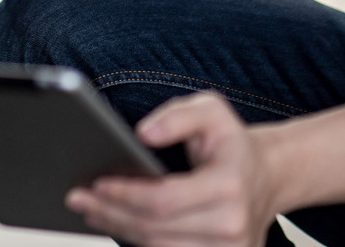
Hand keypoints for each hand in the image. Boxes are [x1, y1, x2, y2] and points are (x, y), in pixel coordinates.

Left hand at [66, 93, 280, 246]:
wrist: (267, 175)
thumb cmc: (231, 144)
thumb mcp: (211, 110)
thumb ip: (177, 116)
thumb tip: (143, 133)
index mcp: (229, 186)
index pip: (164, 199)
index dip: (125, 194)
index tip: (96, 185)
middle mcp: (232, 224)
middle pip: (154, 228)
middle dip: (110, 213)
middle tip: (77, 198)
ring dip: (119, 230)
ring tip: (92, 212)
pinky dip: (140, 241)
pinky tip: (117, 225)